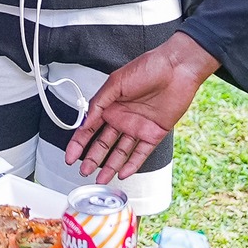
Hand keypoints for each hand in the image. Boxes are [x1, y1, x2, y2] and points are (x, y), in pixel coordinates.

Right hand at [65, 33, 218, 180]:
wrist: (177, 68)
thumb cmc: (148, 67)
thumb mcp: (115, 83)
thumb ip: (99, 104)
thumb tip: (85, 122)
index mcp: (111, 105)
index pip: (90, 129)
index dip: (79, 143)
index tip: (70, 156)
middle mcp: (123, 118)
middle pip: (104, 144)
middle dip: (93, 159)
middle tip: (84, 171)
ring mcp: (138, 127)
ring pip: (121, 152)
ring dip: (110, 166)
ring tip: (101, 179)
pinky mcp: (155, 133)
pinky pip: (141, 153)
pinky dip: (133, 164)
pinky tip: (123, 173)